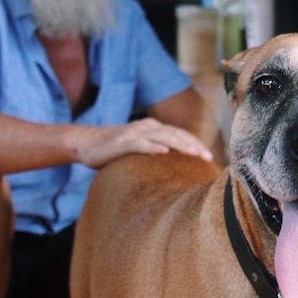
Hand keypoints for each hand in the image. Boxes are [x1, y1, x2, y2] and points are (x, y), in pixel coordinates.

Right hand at [72, 118, 213, 169]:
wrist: (87, 143)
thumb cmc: (115, 150)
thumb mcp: (139, 149)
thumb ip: (156, 153)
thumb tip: (176, 170)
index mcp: (153, 128)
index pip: (180, 134)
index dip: (196, 143)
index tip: (210, 157)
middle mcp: (146, 127)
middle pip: (176, 133)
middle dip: (193, 145)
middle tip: (208, 158)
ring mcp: (134, 133)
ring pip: (162, 136)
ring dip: (179, 144)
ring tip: (193, 153)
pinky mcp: (121, 142)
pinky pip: (140, 143)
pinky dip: (153, 147)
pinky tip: (163, 152)